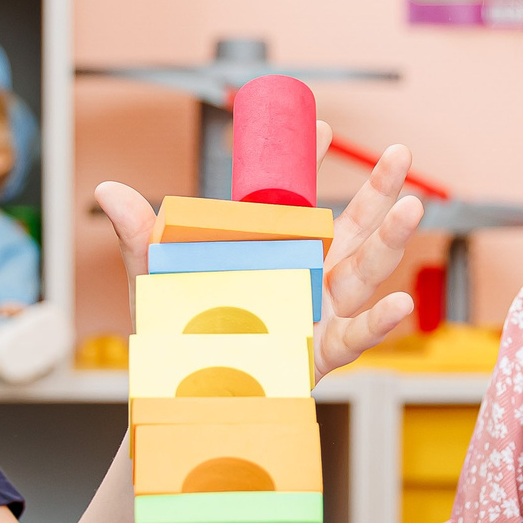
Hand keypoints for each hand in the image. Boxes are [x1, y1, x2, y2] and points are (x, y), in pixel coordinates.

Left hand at [94, 120, 421, 380]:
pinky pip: (355, 337)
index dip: (311, 163)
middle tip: (401, 153)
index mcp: (270, 250)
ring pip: (363, 272)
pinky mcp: (318, 355)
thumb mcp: (153, 279)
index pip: (298, 199)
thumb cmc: (173, 335)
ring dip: (391, 240)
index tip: (323, 126)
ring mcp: (316, 314)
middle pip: (351, 228)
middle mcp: (302, 277)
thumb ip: (139, 235)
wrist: (177, 397)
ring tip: (415, 205)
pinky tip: (400, 304)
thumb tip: (107, 189)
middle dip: (378, 191)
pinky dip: (380, 323)